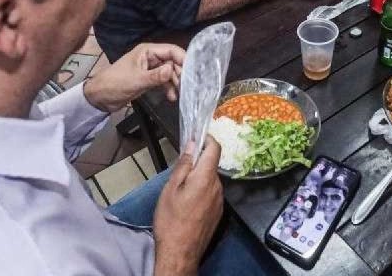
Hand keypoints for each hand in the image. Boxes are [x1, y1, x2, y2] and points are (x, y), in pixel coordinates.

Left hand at [83, 42, 185, 110]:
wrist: (99, 98)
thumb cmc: (115, 84)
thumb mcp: (137, 80)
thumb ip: (156, 76)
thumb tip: (172, 70)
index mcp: (147, 51)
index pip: (171, 50)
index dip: (183, 58)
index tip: (193, 71)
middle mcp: (150, 57)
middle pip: (172, 61)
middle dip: (180, 73)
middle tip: (187, 87)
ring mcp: (150, 69)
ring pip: (169, 72)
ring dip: (175, 82)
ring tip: (180, 94)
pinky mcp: (148, 79)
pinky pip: (163, 81)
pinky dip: (168, 88)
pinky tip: (172, 97)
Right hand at [153, 136, 223, 275]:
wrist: (180, 253)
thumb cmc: (171, 220)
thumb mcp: (171, 188)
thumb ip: (184, 164)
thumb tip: (192, 144)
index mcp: (206, 178)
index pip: (215, 148)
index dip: (207, 139)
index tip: (196, 137)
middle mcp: (218, 187)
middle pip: (211, 165)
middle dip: (198, 161)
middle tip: (180, 168)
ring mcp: (220, 200)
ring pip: (211, 180)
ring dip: (199, 178)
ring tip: (180, 189)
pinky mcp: (218, 212)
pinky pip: (211, 193)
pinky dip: (201, 191)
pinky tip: (188, 203)